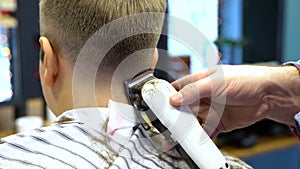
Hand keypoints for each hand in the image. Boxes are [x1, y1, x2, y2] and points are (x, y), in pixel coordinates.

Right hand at [170, 65, 299, 136]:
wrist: (268, 95)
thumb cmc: (245, 79)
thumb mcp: (216, 82)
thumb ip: (194, 91)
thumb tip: (175, 99)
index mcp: (199, 82)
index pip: (177, 89)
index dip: (167, 98)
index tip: (158, 107)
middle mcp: (202, 96)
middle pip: (182, 109)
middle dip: (173, 118)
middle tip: (165, 127)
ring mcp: (209, 110)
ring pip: (191, 122)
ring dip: (184, 130)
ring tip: (175, 138)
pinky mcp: (218, 122)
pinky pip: (205, 132)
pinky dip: (198, 138)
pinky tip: (192, 143)